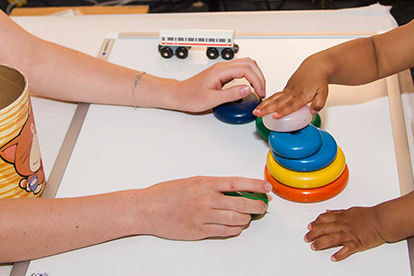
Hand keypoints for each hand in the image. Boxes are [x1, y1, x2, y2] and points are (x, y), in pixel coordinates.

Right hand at [141, 176, 270, 239]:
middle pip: (241, 203)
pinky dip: (233, 229)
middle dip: (256, 206)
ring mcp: (202, 216)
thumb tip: (236, 191)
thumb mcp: (191, 182)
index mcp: (204, 183)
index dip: (255, 185)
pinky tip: (235, 226)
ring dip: (245, 219)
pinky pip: (223, 231)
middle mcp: (205, 199)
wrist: (147, 209)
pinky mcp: (198, 231)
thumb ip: (212, 187)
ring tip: (246, 217)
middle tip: (262, 206)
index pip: (237, 182)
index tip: (266, 187)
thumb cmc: (167, 194)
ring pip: (235, 219)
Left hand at [172, 58, 265, 112]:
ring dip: (255, 75)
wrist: (180, 94)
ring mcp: (223, 69)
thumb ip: (230, 94)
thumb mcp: (212, 99)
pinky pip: (241, 70)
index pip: (246, 69)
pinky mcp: (222, 73)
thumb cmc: (191, 96)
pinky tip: (250, 86)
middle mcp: (222, 67)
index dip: (257, 80)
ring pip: (246, 65)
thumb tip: (246, 90)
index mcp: (220, 71)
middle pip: (249, 63)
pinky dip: (249, 76)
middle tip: (261, 91)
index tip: (259, 92)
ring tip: (258, 89)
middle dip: (259, 77)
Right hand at [253, 60, 330, 117]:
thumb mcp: (324, 92)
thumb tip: (313, 111)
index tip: (275, 116)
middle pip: (278, 102)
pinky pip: (275, 96)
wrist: (315, 67)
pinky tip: (261, 106)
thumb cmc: (318, 79)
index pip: (291, 105)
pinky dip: (266, 101)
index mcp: (302, 94)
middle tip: (258, 114)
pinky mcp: (285, 89)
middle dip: (267, 109)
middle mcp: (292, 92)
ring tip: (256, 111)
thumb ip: (319, 103)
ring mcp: (288, 90)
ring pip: (274, 98)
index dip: (283, 111)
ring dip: (264, 105)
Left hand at [304, 206, 387, 261]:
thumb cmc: (369, 215)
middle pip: (324, 229)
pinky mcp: (357, 243)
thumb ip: (338, 212)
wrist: (382, 220)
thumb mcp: (351, 210)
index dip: (315, 223)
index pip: (324, 219)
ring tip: (314, 247)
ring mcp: (350, 234)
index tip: (310, 227)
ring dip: (321, 243)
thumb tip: (327, 212)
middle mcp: (344, 225)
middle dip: (313, 234)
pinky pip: (346, 249)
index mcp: (342, 216)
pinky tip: (333, 257)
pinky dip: (340, 254)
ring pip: (332, 239)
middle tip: (307, 238)